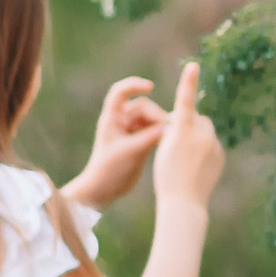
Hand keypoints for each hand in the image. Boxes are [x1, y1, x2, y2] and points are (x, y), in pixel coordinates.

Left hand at [61, 77, 166, 207]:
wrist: (103, 190)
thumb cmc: (110, 169)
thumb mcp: (132, 151)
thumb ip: (152, 136)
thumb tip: (172, 126)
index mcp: (111, 118)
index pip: (120, 92)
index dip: (135, 85)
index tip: (151, 87)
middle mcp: (121, 122)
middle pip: (143, 107)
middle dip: (156, 115)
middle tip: (167, 130)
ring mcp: (131, 132)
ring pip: (151, 120)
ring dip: (161, 125)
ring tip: (170, 137)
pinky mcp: (139, 142)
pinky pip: (154, 131)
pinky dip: (162, 134)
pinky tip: (170, 142)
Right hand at [152, 61, 224, 209]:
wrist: (184, 202)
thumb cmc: (166, 175)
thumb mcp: (164, 149)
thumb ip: (176, 131)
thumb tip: (187, 120)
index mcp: (183, 132)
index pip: (185, 102)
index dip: (188, 82)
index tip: (193, 66)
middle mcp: (202, 135)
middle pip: (195, 119)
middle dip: (187, 124)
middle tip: (174, 143)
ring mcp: (214, 145)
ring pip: (204, 132)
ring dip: (195, 138)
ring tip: (183, 159)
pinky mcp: (220, 156)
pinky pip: (210, 146)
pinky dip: (202, 151)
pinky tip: (194, 166)